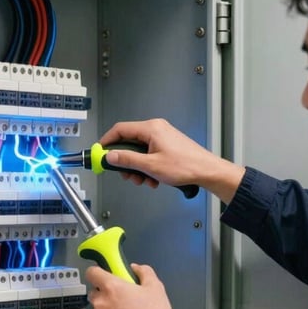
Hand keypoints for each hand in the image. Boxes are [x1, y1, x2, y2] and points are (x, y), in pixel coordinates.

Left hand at [86, 263, 177, 308]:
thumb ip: (144, 272)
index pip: (92, 272)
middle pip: (95, 292)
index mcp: (111, 287)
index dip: (98, 272)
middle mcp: (100, 303)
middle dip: (107, 294)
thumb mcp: (156, 289)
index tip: (105, 274)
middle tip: (124, 299)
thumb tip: (137, 269)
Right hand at [99, 118, 244, 203]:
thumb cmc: (186, 166)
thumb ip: (127, 160)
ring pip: (139, 151)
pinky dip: (147, 167)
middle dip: (124, 161)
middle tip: (123, 173)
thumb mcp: (150, 166)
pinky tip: (153, 178)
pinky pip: (149, 154)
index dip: (107, 142)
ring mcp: (162, 137)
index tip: (100, 153)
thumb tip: (111, 156)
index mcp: (151, 128)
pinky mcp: (166, 146)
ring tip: (143, 179)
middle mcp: (156, 129)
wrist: (207, 171)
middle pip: (129, 142)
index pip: (120, 130)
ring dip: (137, 167)